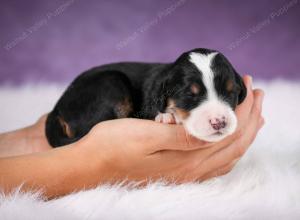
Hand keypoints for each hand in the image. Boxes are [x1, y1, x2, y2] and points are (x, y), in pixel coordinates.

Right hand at [75, 75, 263, 183]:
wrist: (92, 165)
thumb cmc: (114, 145)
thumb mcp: (147, 135)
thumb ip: (185, 136)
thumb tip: (216, 128)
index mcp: (186, 160)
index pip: (228, 131)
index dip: (242, 108)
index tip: (248, 85)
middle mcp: (190, 171)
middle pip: (234, 143)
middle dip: (250, 117)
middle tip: (256, 93)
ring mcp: (185, 175)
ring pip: (228, 155)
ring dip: (244, 134)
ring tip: (253, 115)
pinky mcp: (178, 173)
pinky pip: (215, 165)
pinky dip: (230, 150)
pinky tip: (229, 142)